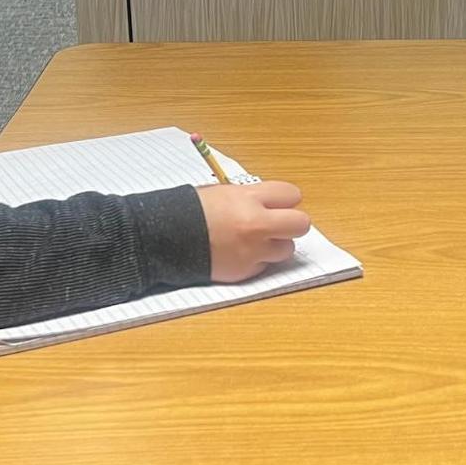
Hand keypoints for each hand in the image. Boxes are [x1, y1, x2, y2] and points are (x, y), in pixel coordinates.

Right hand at [197, 181, 311, 282]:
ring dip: (275, 245)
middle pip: (301, 224)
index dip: (286, 200)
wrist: (164, 238)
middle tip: (277, 225)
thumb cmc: (189, 211)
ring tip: (255, 241)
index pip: (291, 194)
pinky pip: (264, 266)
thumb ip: (250, 197)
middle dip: (291, 224)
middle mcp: (256, 224)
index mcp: (249, 198)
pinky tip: (239, 254)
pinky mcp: (245, 271)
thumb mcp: (222, 193)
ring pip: (287, 249)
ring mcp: (252, 250)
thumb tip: (270, 204)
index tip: (279, 204)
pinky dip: (256, 261)